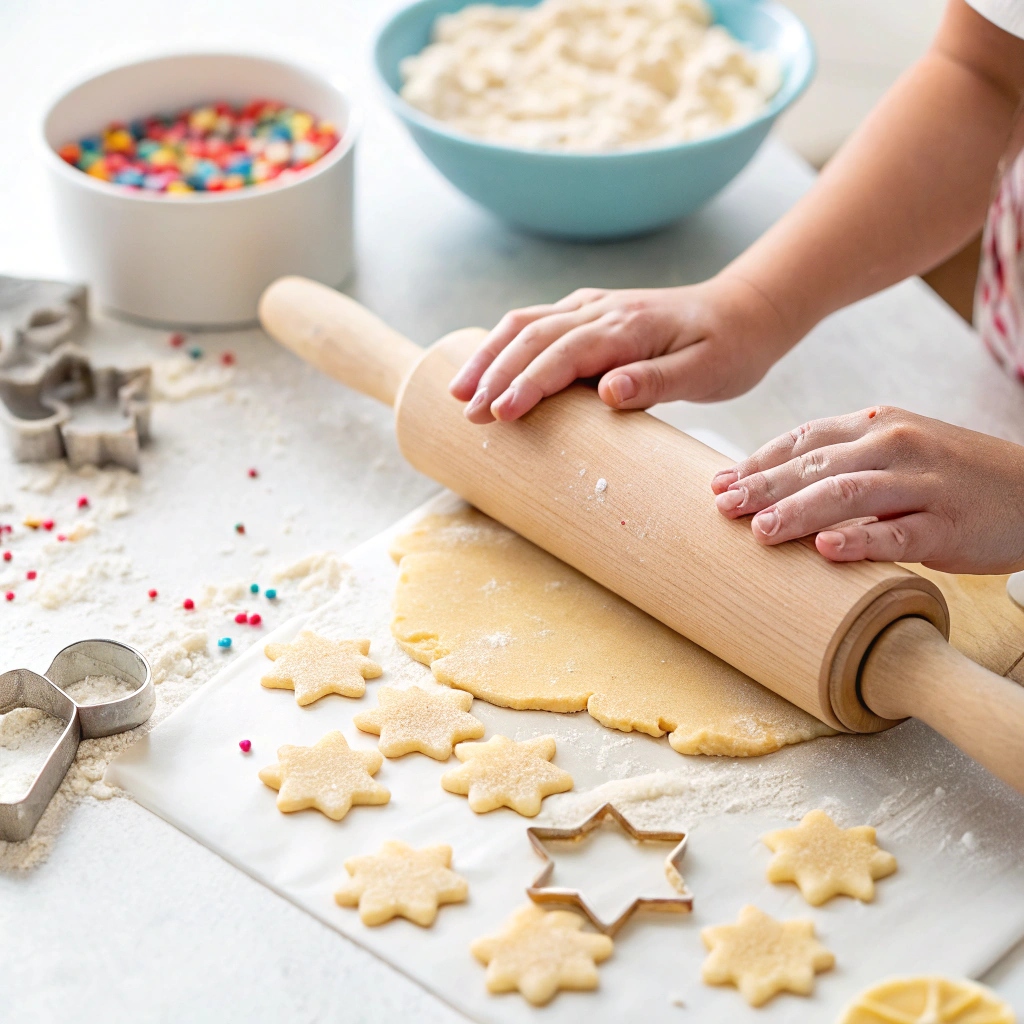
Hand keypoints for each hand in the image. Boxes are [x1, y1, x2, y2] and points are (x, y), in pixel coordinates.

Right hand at [448, 274, 793, 422]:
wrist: (747, 310)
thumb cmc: (731, 348)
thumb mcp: (708, 373)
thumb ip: (657, 382)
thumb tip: (607, 392)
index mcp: (629, 326)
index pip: (565, 355)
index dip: (529, 385)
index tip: (500, 415)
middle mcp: (603, 309)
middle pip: (533, 337)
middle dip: (494, 374)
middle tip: (467, 413)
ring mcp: (593, 306)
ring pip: (525, 324)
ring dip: (489, 355)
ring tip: (458, 390)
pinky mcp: (590, 312)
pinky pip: (536, 321)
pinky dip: (504, 343)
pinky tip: (487, 365)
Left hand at [711, 406, 1023, 572]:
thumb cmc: (949, 476)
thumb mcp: (895, 452)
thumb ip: (841, 460)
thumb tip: (768, 487)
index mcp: (877, 424)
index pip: (804, 438)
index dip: (758, 461)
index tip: (718, 484)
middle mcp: (896, 445)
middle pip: (817, 464)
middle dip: (764, 486)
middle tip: (723, 508)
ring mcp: (924, 483)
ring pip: (849, 493)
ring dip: (799, 511)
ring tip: (760, 531)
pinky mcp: (948, 524)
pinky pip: (898, 532)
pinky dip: (861, 540)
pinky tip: (826, 549)